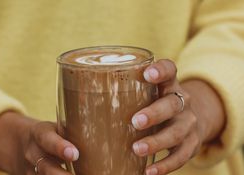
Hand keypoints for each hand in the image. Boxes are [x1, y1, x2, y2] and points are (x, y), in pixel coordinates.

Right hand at [0, 112, 78, 174]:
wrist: (13, 143)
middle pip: (45, 167)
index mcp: (40, 134)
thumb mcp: (53, 126)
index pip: (48, 139)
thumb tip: (93, 134)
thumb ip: (70, 130)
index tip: (74, 153)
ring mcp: (28, 170)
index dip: (60, 147)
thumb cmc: (44, 133)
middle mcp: (32, 153)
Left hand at [131, 59, 224, 174]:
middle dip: (154, 113)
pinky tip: (150, 172)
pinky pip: (181, 156)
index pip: (169, 70)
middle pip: (172, 104)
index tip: (147, 74)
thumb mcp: (147, 93)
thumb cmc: (155, 104)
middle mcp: (182, 101)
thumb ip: (125, 93)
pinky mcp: (192, 144)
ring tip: (137, 149)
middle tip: (135, 121)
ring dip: (157, 142)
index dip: (160, 70)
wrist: (189, 118)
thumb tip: (77, 99)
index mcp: (168, 84)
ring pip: (177, 132)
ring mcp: (189, 123)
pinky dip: (166, 165)